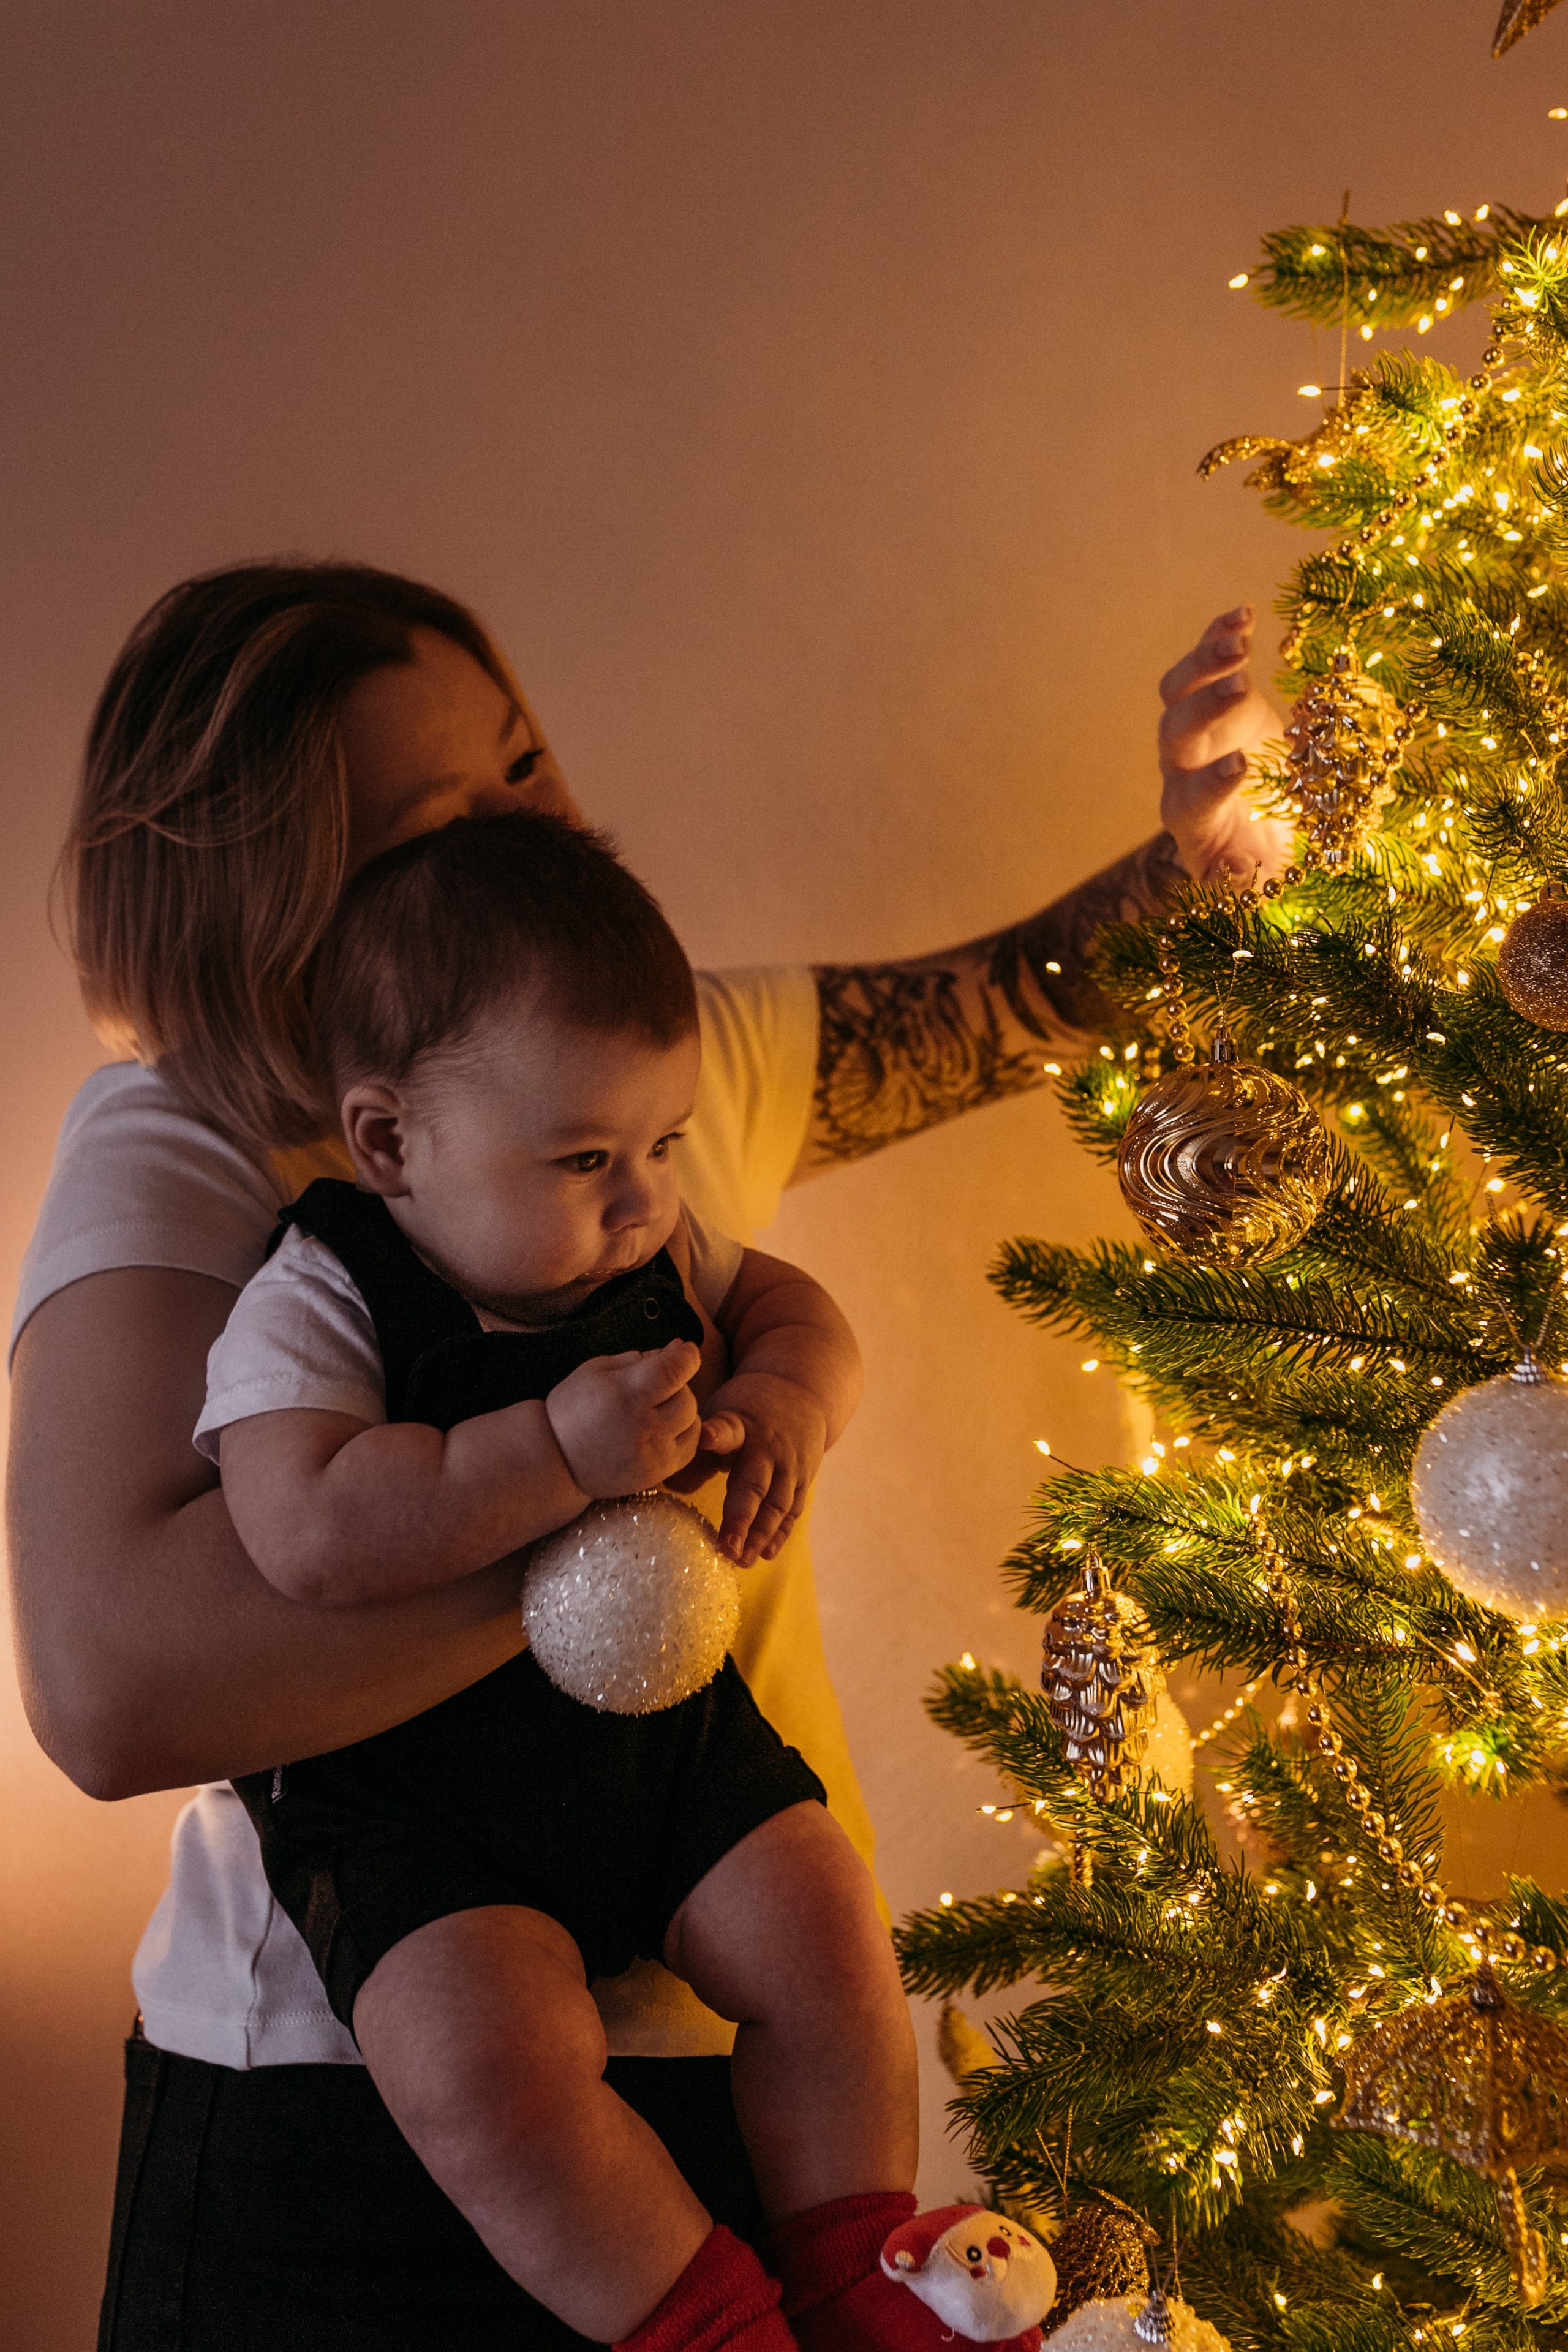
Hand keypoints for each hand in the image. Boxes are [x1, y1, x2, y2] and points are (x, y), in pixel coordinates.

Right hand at [544, 1339, 703, 1497]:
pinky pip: (690, 1447)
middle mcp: (643, 1426)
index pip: (676, 1369)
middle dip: (677, 1385)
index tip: (685, 1351)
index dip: (687, 1355)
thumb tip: (677, 1347)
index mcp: (625, 1394)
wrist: (556, 1459)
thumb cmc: (573, 1409)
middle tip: (654, 1387)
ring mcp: (652, 1454)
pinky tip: (661, 1429)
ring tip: (655, 1410)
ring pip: (692, 1422)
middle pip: (687, 1396)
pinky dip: (682, 1433)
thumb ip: (640, 1357)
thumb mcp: (596, 1370)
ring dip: (681, 1410)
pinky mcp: (656, 1474)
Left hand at [673, 1372, 827, 1565]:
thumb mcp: (723, 1415)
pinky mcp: (803, 1479)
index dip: (716, 1434)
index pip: (728, 1429)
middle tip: (727, 1547)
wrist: (800, 1391)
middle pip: (755, 1484)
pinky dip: (779, 1534)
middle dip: (741, 1517)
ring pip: (776, 1504)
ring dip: (759, 1535)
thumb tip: (669, 1487)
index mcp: (741, 1425)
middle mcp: (768, 1447)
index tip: (704, 1436)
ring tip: (742, 1561)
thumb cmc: (747, 1410)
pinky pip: (791, 1511)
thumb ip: (701, 1452)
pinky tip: (765, 1554)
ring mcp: (790, 1465)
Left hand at [1159, 605, 1292, 885]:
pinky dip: (1219, 635)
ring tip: (1239, 641)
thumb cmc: (1263, 856)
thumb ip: (1244, 882)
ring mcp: (1196, 728)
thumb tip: (1233, 871)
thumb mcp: (1261, 879)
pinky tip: (1244, 614)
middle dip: (1204, 708)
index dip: (1210, 783)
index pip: (1189, 798)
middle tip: (1240, 687)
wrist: (1268, 821)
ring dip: (1205, 662)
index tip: (1241, 767)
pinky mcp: (1217, 696)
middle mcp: (1182, 769)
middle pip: (1174, 733)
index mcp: (1193, 817)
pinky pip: (1206, 660)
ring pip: (1178, 691)